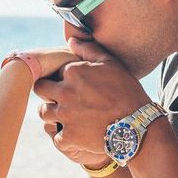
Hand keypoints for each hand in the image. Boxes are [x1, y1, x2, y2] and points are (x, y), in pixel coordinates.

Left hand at [33, 38, 150, 163]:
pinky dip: (64, 137)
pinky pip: (55, 136)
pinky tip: (75, 134)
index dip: (60, 77)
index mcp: (73, 72)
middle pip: (40, 90)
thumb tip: (71, 41)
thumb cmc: (127, 92)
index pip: (54, 71)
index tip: (71, 85)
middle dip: (47, 92)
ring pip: (43, 113)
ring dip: (51, 113)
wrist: (137, 126)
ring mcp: (65, 115)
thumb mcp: (112, 64)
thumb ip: (89, 50)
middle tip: (60, 98)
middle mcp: (65, 92)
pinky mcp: (68, 136)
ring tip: (65, 116)